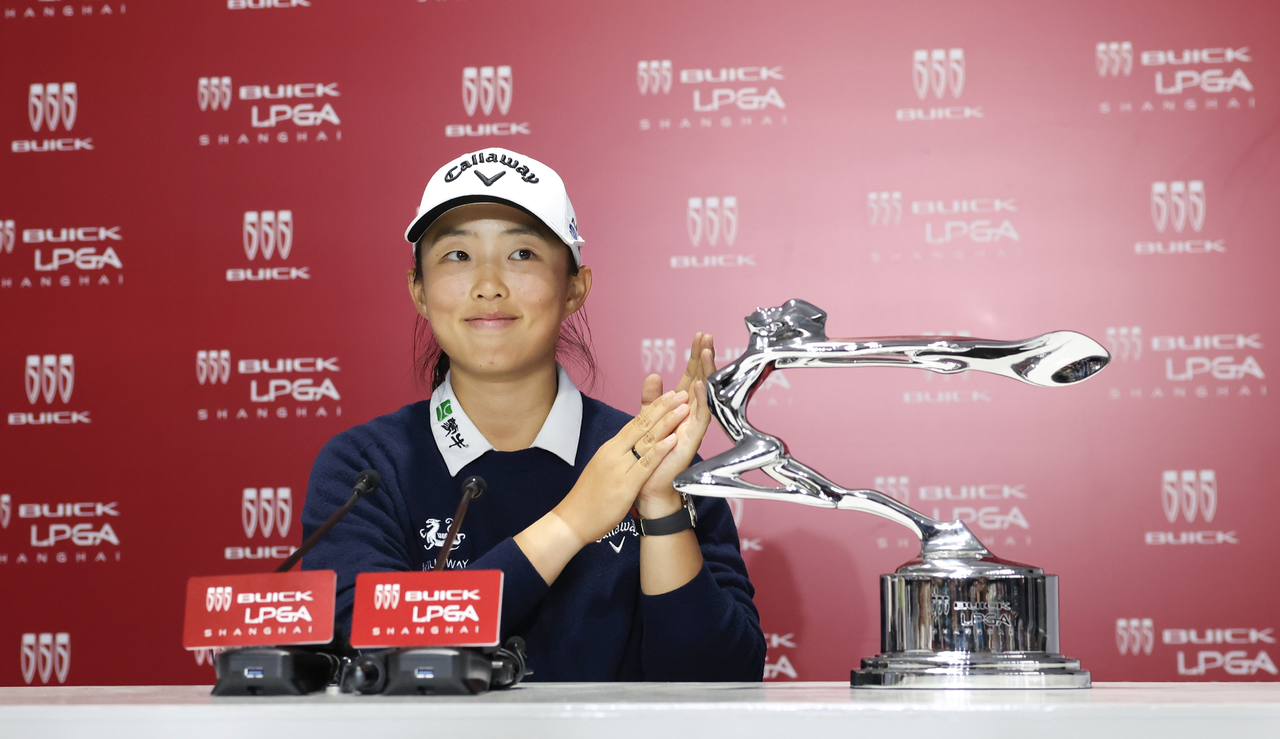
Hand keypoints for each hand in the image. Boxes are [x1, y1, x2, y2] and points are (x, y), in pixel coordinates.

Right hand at [550, 389, 689, 544]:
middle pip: (642, 424)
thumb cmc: (589, 498)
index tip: (669, 396)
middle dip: (664, 407)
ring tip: (684, 409)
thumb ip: (617, 455)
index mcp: (610, 448)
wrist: (573, 519)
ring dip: (667, 422)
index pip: (635, 422)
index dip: (654, 407)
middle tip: (682, 394)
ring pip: (646, 439)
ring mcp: (619, 467)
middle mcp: (614, 452)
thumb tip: (630, 446)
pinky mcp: (625, 485)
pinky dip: (659, 450)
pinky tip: (673, 439)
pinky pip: (645, 464)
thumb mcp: (603, 468)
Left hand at [635, 333, 717, 518]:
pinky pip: (701, 417)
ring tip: (707, 352)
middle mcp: (691, 414)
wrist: (647, 485)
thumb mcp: (647, 420)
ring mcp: (694, 426)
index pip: (691, 377)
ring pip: (706, 394)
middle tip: (707, 336)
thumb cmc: (649, 455)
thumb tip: (655, 374)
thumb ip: (651, 398)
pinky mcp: (693, 439)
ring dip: (707, 373)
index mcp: (680, 408)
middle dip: (705, 358)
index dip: (695, 357)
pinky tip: (702, 384)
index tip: (700, 336)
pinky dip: (703, 400)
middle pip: (702, 380)